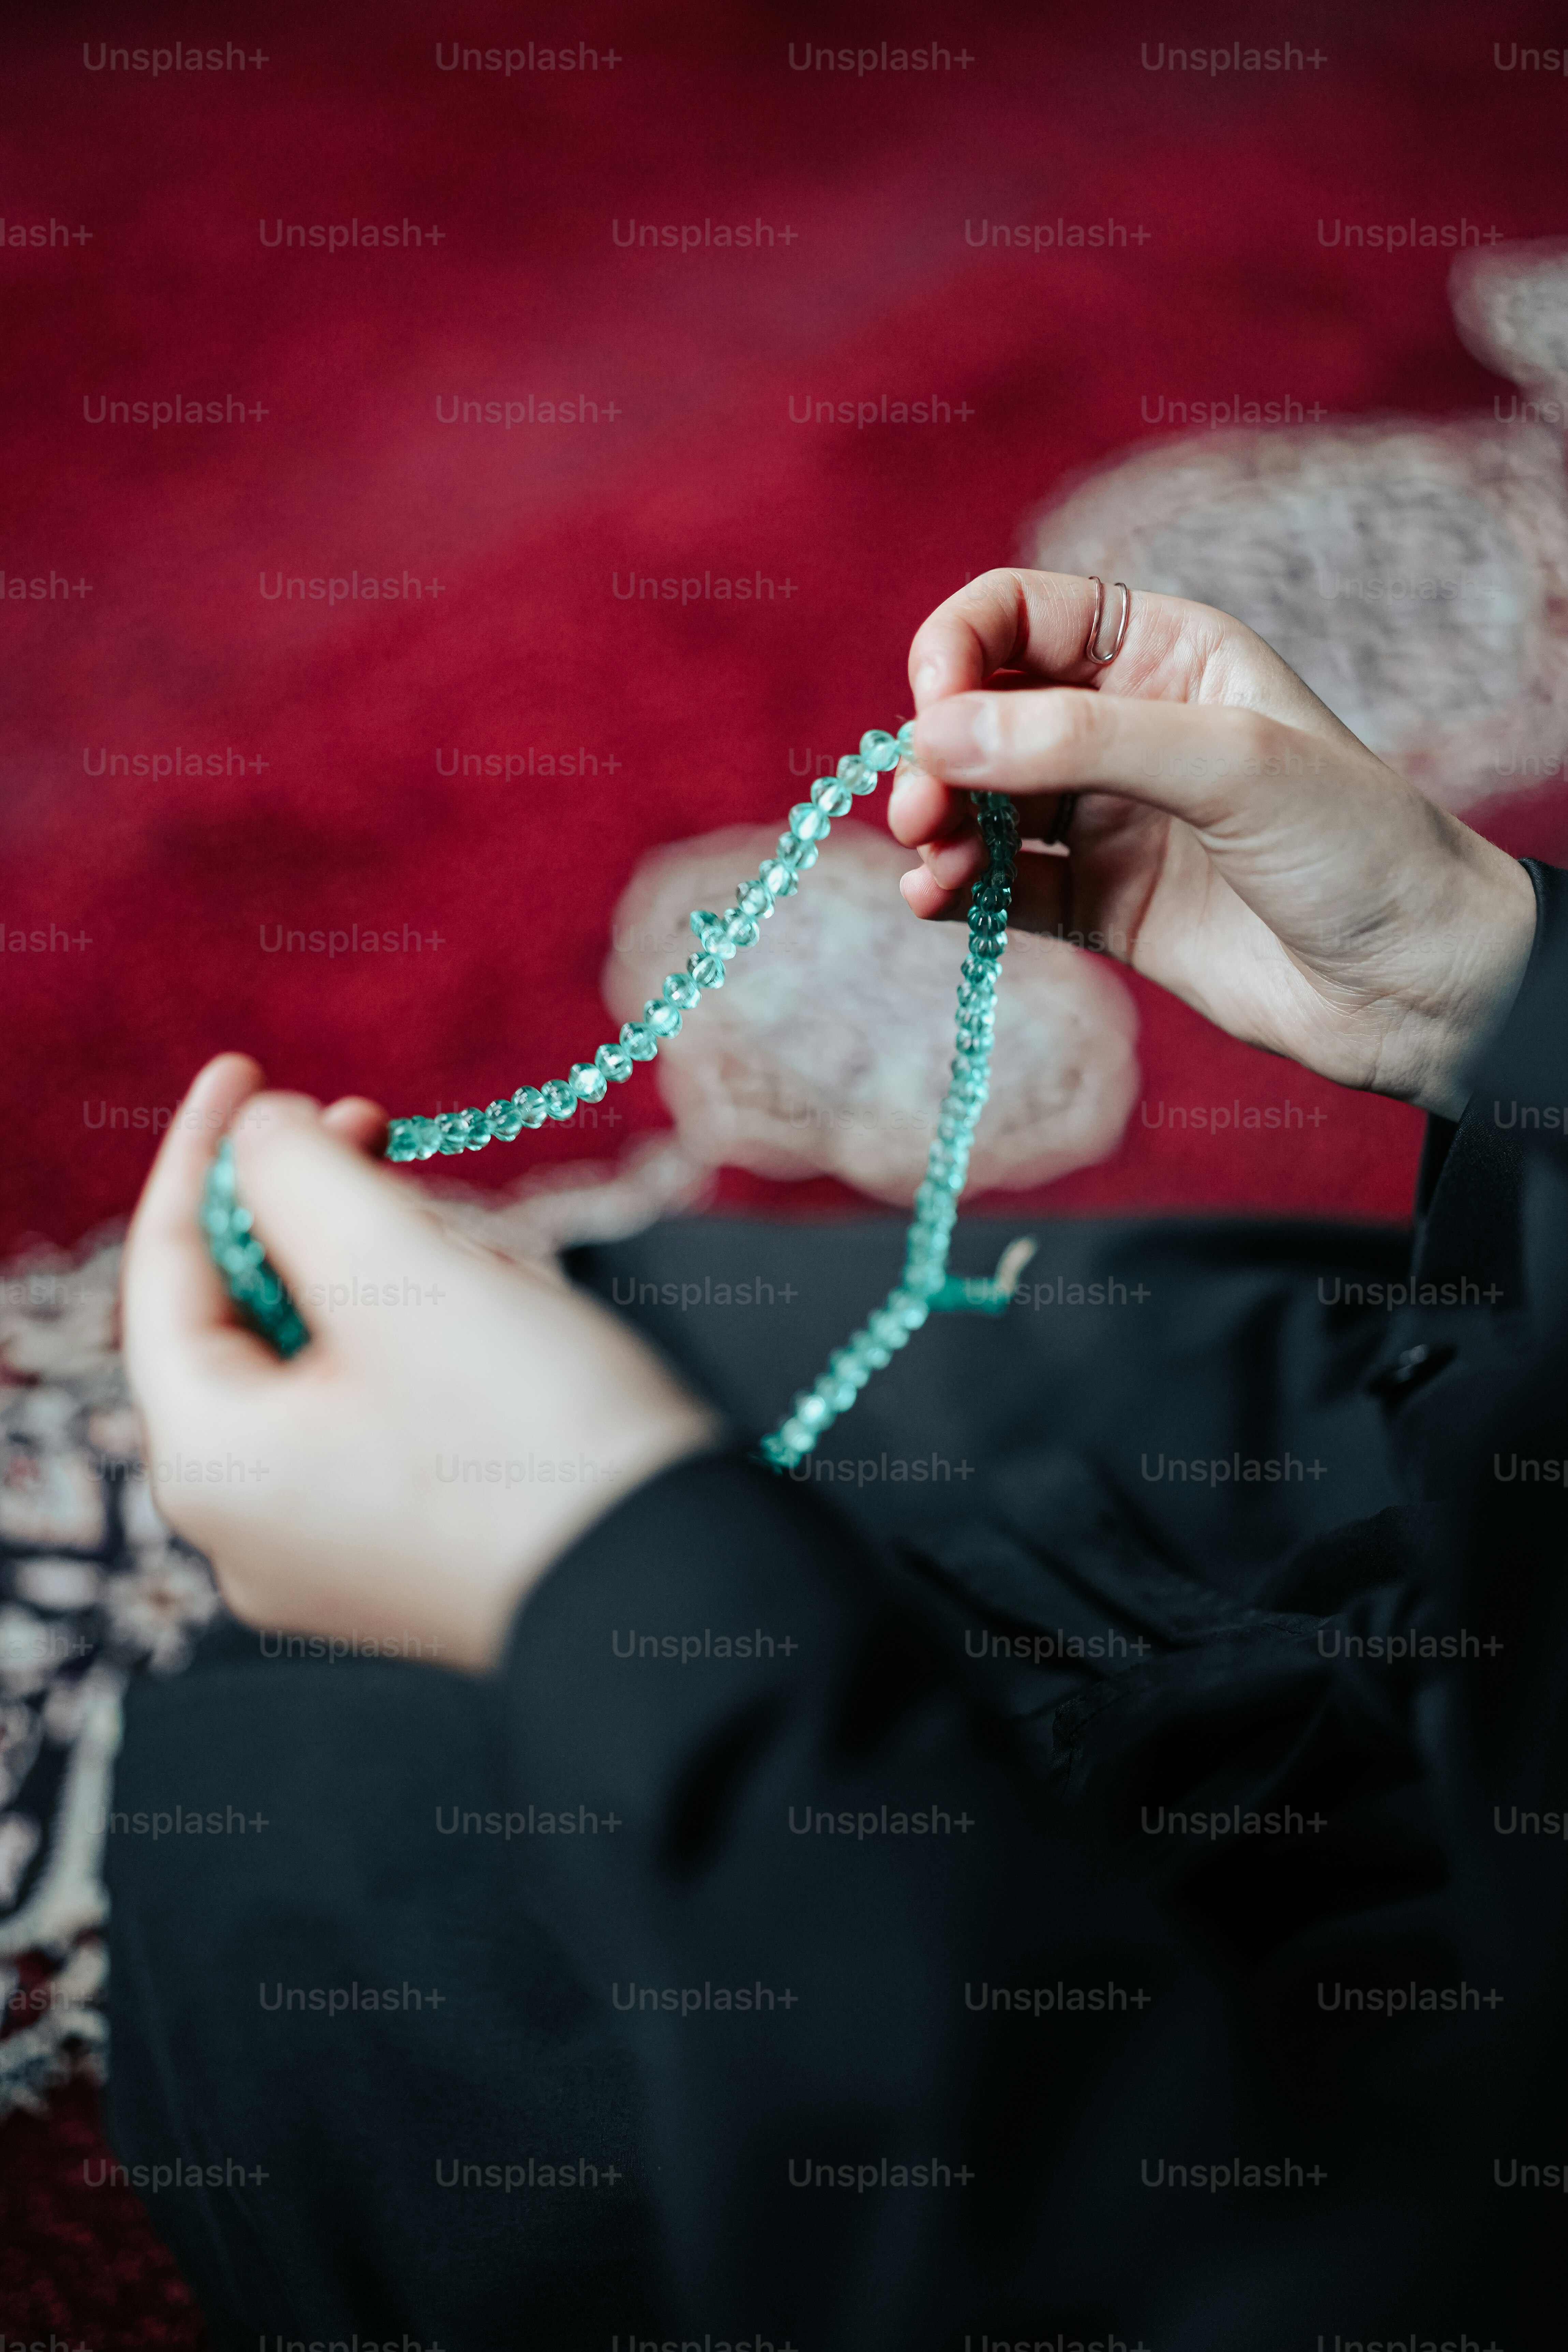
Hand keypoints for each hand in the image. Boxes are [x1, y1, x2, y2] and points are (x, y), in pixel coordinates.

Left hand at [122, 1055, 718, 1667]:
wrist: (675, 1578)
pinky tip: (491, 1314)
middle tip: (374, 1120)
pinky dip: (416, 1341)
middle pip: (243, 1317)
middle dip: (309, 1211)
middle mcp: (246, 1523)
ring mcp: (328, 1547)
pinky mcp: (408, 1550)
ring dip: (378, 1273)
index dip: (203, 1153)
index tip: (249, 1066)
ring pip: (320, 1358)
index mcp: (212, 1462)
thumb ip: (301, 1176)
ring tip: (471, 1249)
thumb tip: (261, 1132)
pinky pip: (375, 1413)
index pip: (166, 1273)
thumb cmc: (531, 1432)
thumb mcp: (401, 1270)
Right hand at [889, 570, 1536, 1116]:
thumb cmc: (1358, 848)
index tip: (932, 713)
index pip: (1021, 614)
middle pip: (986, 712)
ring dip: (941, 826)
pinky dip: (959, 890)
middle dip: (938, 754)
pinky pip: (1006, 885)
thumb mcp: (1229, 764)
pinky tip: (934, 902)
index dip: (959, 650)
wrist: (1421, 988)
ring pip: (986, 803)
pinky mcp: (1105, 905)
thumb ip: (1080, 741)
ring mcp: (1113, 819)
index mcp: (1167, 655)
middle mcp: (1130, 727)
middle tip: (919, 813)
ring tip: (932, 867)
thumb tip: (938, 735)